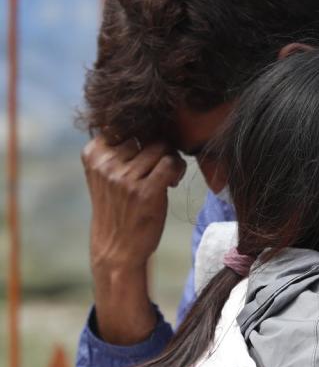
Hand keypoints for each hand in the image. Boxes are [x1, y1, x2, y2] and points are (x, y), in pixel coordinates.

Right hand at [81, 135, 185, 343]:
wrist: (117, 248)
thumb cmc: (118, 206)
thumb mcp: (107, 173)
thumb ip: (119, 147)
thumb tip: (150, 119)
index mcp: (93, 153)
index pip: (125, 123)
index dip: (143, 134)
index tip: (144, 153)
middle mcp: (105, 163)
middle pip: (146, 133)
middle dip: (159, 146)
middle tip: (160, 167)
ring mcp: (124, 177)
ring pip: (161, 146)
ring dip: (171, 158)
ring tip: (166, 176)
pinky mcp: (144, 192)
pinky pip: (170, 163)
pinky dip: (177, 169)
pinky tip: (170, 183)